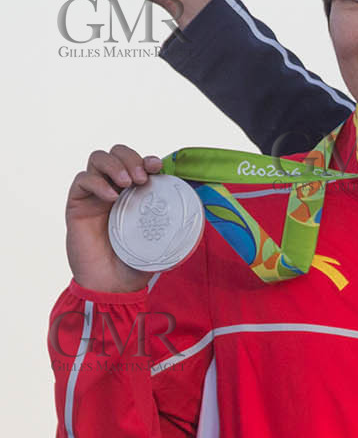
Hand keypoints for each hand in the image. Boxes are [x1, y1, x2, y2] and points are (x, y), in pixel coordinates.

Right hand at [66, 146, 163, 293]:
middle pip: (117, 152)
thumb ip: (176, 223)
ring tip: (127, 182)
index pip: (139, 163)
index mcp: (136, 193)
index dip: (147, 159)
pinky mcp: (77, 204)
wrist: (112, 285)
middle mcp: (115, 188)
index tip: (158, 167)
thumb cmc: (137, 262)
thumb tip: (201, 209)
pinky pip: (82, 180)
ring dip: (115, 164)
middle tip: (141, 179)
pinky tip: (112, 198)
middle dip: (131, 158)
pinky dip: (97, 183)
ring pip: (98, 159)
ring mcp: (94, 195)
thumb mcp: (163, 239)